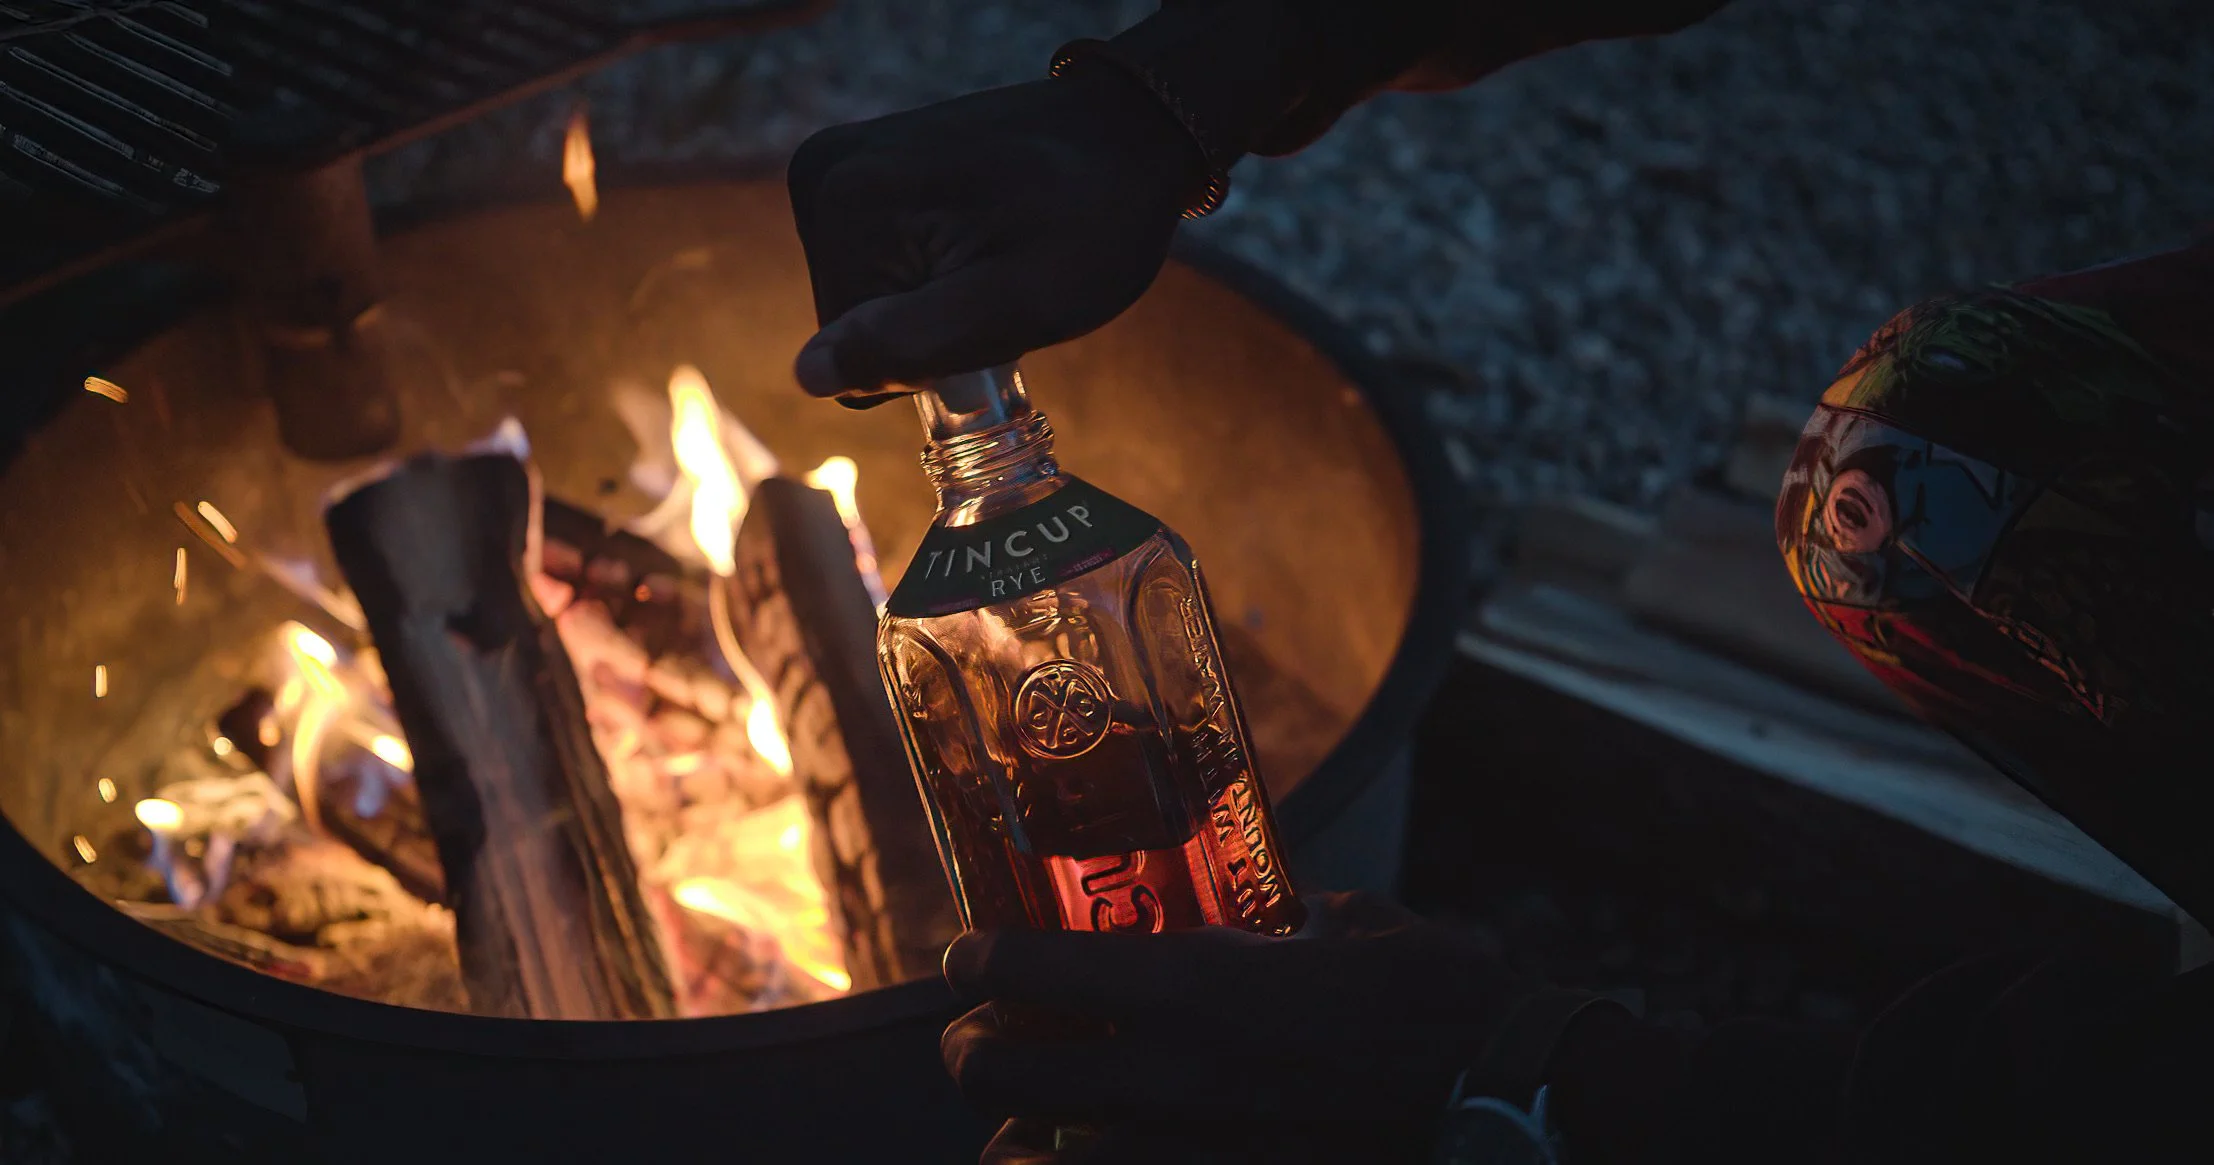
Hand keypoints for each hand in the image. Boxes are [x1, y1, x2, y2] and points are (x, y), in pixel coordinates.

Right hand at [785, 74, 1201, 404]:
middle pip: (851, 323)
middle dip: (930, 320)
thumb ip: (912, 342)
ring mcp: (839, 164)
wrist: (1129, 134)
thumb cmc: (1092, 222)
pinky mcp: (863, 166)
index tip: (989, 300)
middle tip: (1000, 277)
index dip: (928, 352)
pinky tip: (980, 232)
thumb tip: (808, 376)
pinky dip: (931, 266)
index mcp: (844, 204)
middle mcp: (821, 174)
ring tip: (997, 250)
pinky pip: (878, 261)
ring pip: (867, 297)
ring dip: (935, 296)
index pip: (849, 356)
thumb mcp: (1018, 304)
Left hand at [941, 892, 1531, 1163]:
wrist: (1501, 1099)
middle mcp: (1169, 1071)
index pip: (1033, 968)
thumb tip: (1268, 910)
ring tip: (1020, 1106)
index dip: (977, 959)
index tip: (966, 955)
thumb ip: (1287, 917)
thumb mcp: (1354, 926)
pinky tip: (1074, 1154)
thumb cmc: (1439, 1002)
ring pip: (1024, 1154)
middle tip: (975, 1030)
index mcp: (1199, 983)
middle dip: (967, 1048)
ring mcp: (1184, 1147)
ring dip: (1009, 1126)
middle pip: (997, 1069)